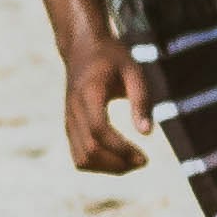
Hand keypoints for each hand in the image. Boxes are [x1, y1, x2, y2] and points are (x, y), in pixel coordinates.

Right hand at [61, 37, 150, 175]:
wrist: (81, 48)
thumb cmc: (112, 58)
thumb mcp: (133, 71)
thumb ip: (141, 100)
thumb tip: (147, 133)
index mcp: (88, 93)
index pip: (99, 130)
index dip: (121, 148)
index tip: (145, 156)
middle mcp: (73, 110)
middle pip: (89, 150)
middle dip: (118, 163)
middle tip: (143, 161)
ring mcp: (69, 121)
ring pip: (82, 159)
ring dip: (108, 168)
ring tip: (132, 162)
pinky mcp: (70, 127)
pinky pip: (79, 156)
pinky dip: (99, 165)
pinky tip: (119, 158)